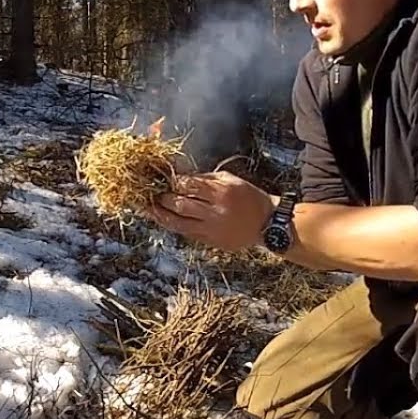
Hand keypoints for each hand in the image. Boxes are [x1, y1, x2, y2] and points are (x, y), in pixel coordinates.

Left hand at [145, 172, 275, 251]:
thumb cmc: (249, 197)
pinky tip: (166, 221)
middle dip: (163, 199)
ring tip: (150, 210)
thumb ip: (206, 179)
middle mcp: (215, 211)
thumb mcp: (231, 180)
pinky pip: (188, 233)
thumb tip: (181, 177)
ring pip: (179, 223)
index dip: (173, 182)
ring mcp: (213, 228)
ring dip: (162, 216)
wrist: (267, 224)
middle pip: (181, 204)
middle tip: (152, 194)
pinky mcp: (212, 241)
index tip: (163, 179)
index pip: (189, 185)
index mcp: (221, 192)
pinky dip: (175, 226)